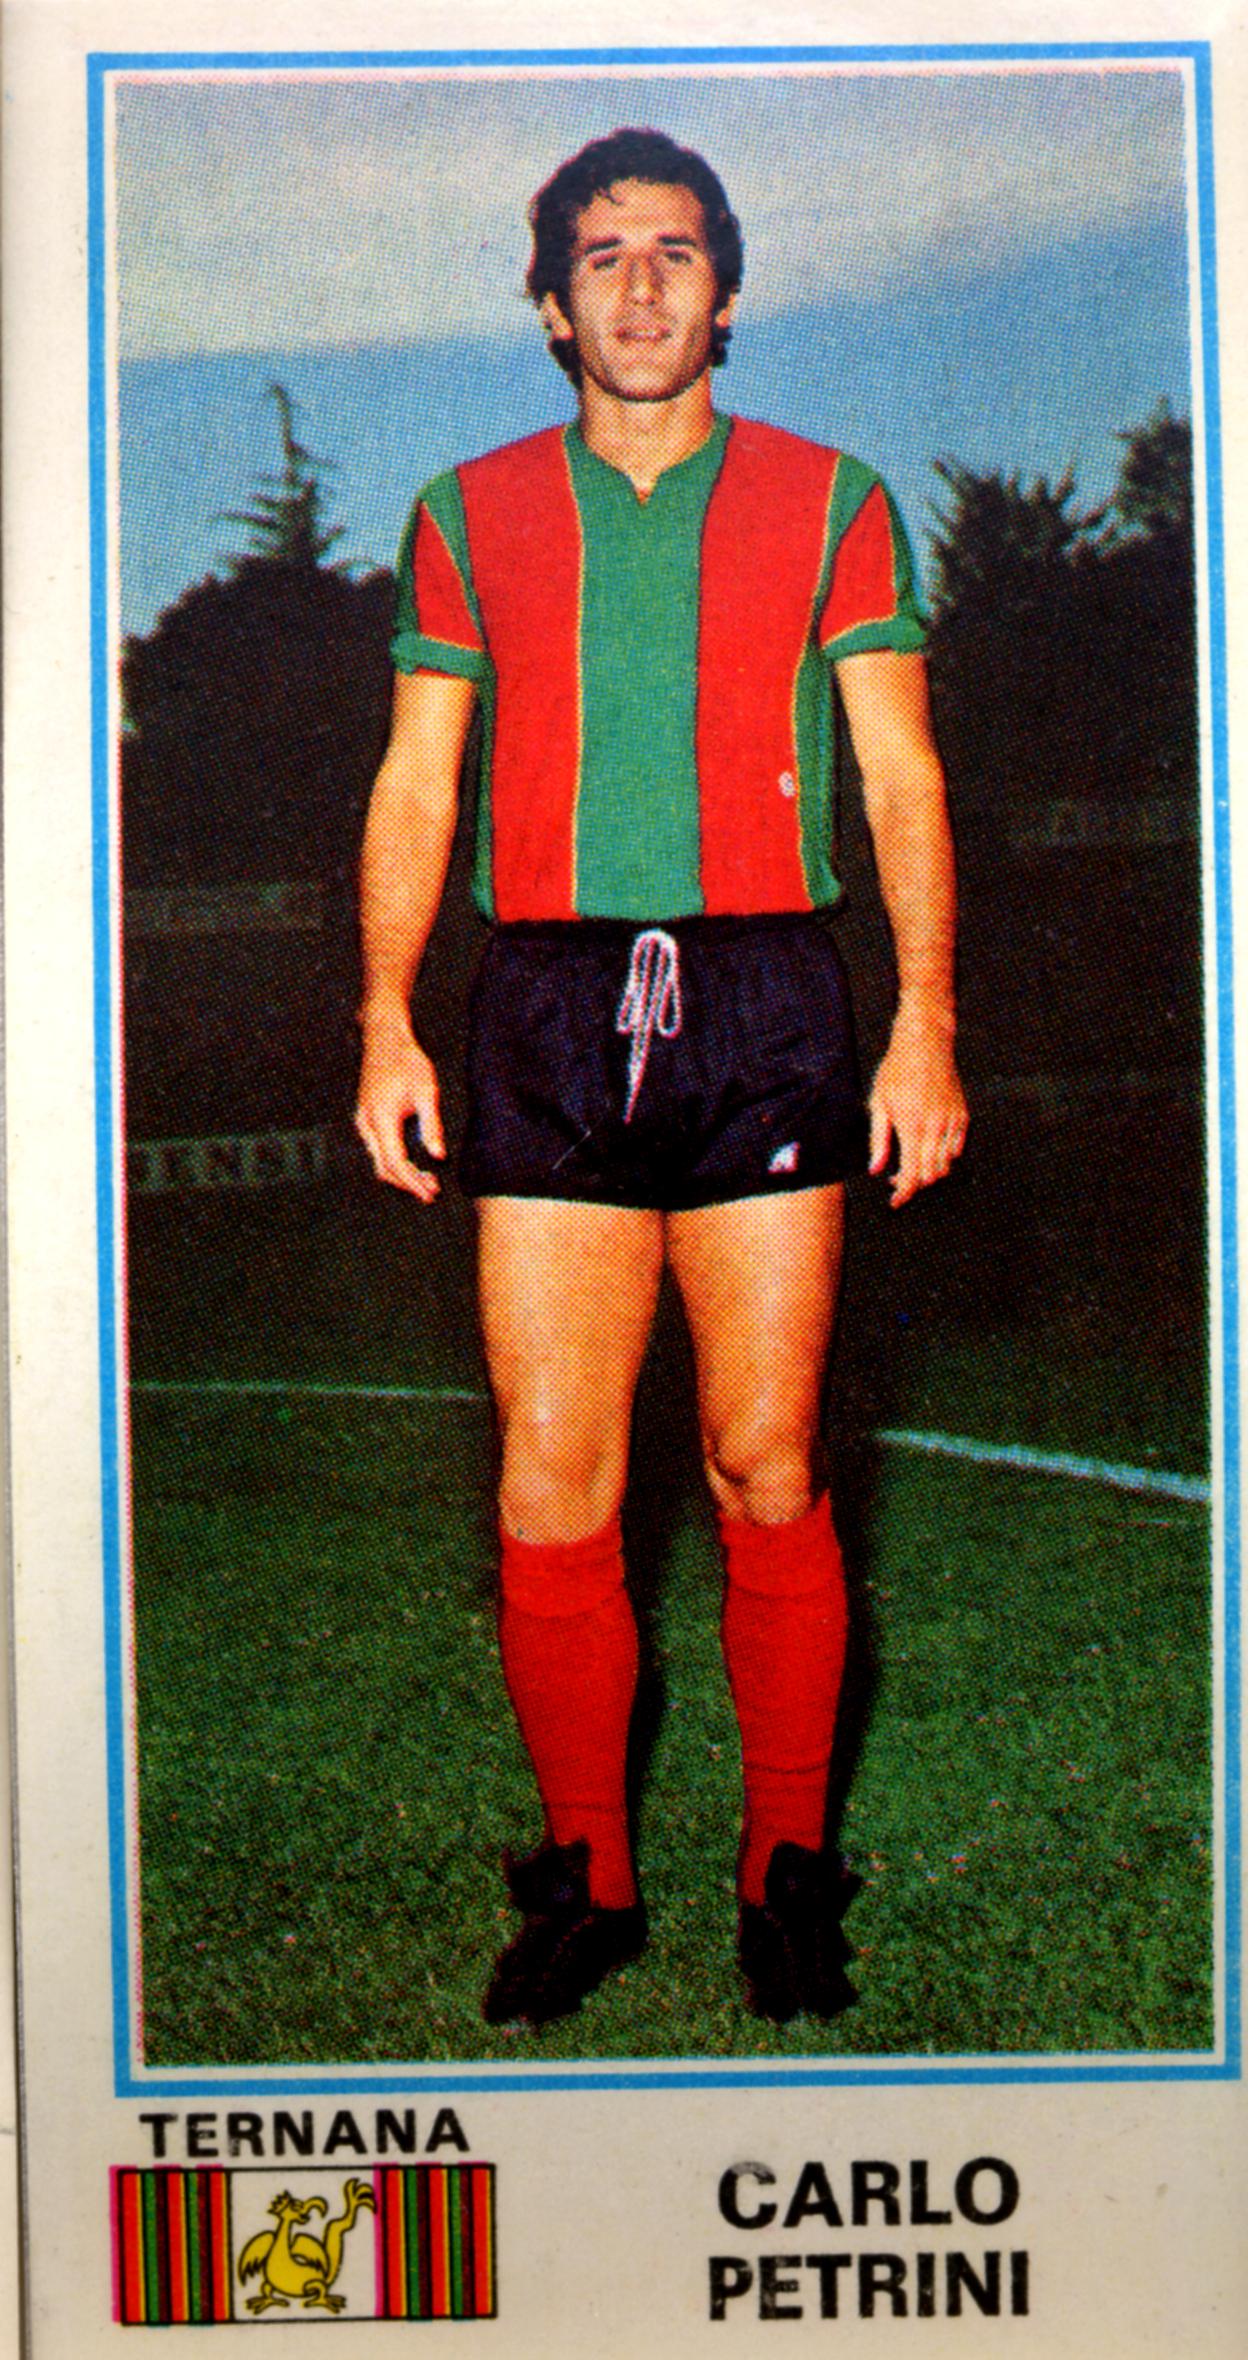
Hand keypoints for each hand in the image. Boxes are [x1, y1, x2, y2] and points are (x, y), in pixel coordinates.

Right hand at [354, 1010, 444, 1200]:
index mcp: (381, 1118)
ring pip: (378, 1160)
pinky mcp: (365, 1116)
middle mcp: (367, 1123)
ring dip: (400, 1173)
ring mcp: (363, 1120)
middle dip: (408, 1183)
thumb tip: (437, 1155)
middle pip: (383, 1167)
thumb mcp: (426, 1092)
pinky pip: (376, 1148)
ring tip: (425, 1178)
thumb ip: (431, 1126)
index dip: (413, 1182)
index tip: (429, 1193)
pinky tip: (411, 1160)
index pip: (395, 1163)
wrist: (384, 1038)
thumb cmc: (406, 1060)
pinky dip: (392, 1160)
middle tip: (432, 1190)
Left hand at [868, 1001, 967, 1208]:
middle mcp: (936, 1128)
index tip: (895, 1201)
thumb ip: (878, 1140)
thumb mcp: (879, 1104)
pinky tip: (927, 1148)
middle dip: (913, 1184)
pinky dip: (943, 1157)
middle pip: (930, 1175)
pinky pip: (956, 1149)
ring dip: (928, 1172)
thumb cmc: (896, 1071)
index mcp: (912, 1127)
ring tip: (911, 1163)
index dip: (903, 1193)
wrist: (925, 1044)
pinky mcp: (962, 1115)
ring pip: (945, 1165)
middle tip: (896, 1180)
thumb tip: (876, 1169)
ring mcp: (952, 1122)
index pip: (911, 1174)